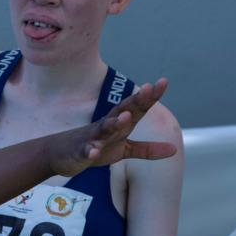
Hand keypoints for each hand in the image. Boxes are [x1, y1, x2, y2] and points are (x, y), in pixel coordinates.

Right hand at [51, 78, 176, 176]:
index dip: (149, 97)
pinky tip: (94, 152)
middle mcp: (106, 126)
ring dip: (114, 123)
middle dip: (135, 101)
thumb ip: (147, 149)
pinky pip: (85, 150)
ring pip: (104, 129)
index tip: (163, 82)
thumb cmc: (96, 147)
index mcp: (119, 124)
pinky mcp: (80, 151)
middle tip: (148, 88)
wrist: (61, 154)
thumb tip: (174, 149)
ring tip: (126, 117)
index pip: (136, 108)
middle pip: (122, 112)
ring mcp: (92, 138)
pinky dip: (90, 150)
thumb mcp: (124, 150)